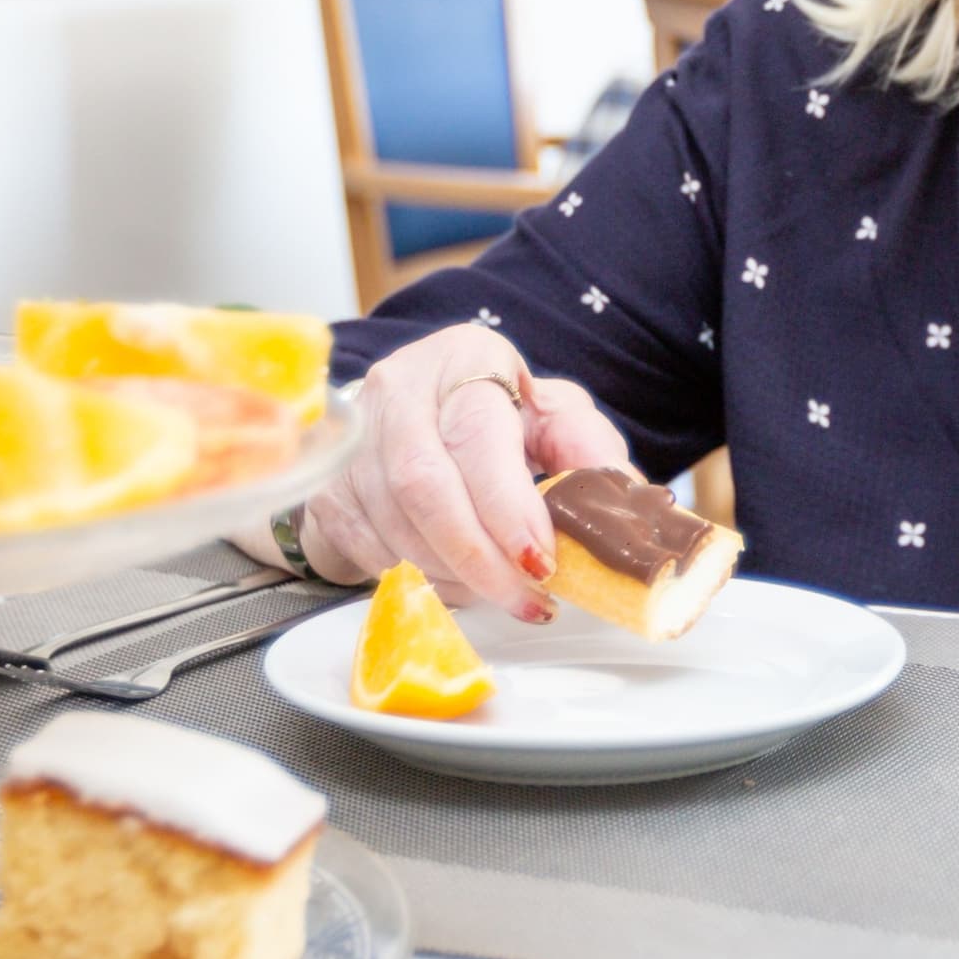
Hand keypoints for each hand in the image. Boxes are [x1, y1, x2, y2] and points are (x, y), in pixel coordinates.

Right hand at [296, 324, 631, 615]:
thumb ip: (589, 448)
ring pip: (396, 528)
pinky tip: (459, 582)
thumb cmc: (495, 414)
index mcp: (463, 359)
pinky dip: (422, 580)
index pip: (477, 435)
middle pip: (425, 487)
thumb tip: (629, 499)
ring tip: (503, 593)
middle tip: (529, 599)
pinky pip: (372, 553)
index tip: (543, 559)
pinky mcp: (329, 490)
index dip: (507, 506)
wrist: (415, 417)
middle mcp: (397, 391)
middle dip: (481, 559)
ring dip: (456, 577)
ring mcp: (354, 442)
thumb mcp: (552, 413)